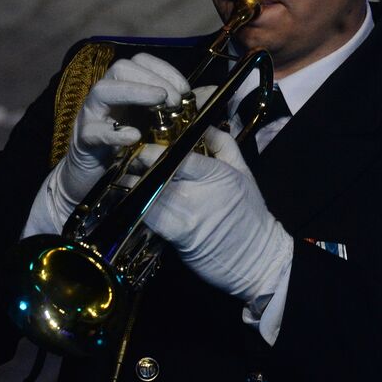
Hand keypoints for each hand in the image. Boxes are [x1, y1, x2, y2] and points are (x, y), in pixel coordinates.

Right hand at [21, 53, 190, 237]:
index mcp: (125, 87)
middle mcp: (107, 96)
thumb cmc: (129, 145)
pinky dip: (114, 133)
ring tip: (159, 104)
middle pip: (121, 68)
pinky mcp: (84, 140)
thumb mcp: (158, 124)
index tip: (185, 88)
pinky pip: (94, 131)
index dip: (165, 69)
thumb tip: (212, 92)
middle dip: (152, 78)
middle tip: (175, 99)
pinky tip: (135, 137)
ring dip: (134, 92)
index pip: (141, 62)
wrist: (96, 176)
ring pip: (102, 90)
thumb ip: (182, 107)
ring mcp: (92, 116)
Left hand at [139, 128, 292, 309]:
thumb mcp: (243, 171)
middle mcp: (197, 193)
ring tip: (124, 177)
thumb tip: (203, 125)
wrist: (256, 256)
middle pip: (158, 173)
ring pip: (147, 195)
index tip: (142, 146)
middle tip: (128, 159)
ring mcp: (184, 216)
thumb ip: (223, 144)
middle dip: (138, 165)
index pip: (179, 157)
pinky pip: (147, 217)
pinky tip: (130, 201)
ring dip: (131, 185)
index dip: (154, 151)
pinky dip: (136, 207)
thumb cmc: (250, 212)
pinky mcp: (175, 236)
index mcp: (216, 174)